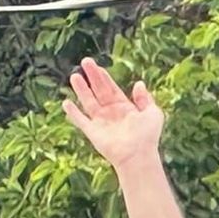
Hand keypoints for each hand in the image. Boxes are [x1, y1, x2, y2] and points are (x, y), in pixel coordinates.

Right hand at [63, 57, 164, 171]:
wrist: (138, 156)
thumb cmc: (148, 137)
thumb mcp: (153, 113)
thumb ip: (145, 98)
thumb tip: (138, 83)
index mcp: (125, 108)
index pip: (112, 88)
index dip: (105, 77)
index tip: (98, 66)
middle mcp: (111, 114)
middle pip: (99, 91)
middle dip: (92, 76)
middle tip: (85, 61)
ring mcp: (101, 123)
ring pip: (88, 102)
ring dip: (81, 89)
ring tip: (74, 76)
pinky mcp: (93, 132)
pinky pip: (81, 121)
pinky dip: (73, 113)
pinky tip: (66, 103)